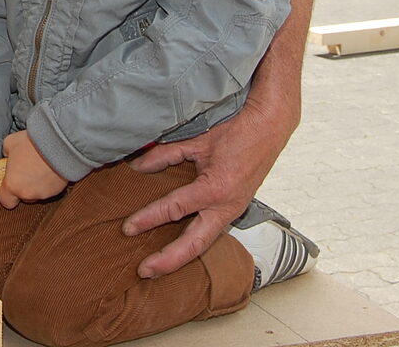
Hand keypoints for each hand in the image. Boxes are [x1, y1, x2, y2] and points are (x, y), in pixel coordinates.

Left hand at [0, 130, 65, 207]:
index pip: (6, 201)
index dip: (7, 194)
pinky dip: (50, 181)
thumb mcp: (10, 142)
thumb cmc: (33, 143)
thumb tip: (8, 155)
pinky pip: (51, 188)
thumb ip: (7, 153)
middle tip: (27, 170)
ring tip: (41, 167)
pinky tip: (50, 168)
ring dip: (38, 183)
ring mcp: (44, 193)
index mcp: (13, 184)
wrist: (58, 143)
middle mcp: (28, 193)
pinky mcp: (58, 190)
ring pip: (38, 193)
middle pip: (23, 197)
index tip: (10, 184)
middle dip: (24, 186)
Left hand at [122, 98, 290, 278]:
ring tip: (157, 267)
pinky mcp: (234, 209)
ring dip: (181, 257)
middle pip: (194, 245)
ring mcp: (233, 211)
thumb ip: (165, 155)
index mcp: (215, 189)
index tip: (128, 228)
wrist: (269, 127)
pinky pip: (212, 232)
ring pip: (204, 243)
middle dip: (168, 261)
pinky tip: (176, 248)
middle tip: (144, 271)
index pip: (175, 209)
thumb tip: (137, 166)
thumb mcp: (196, 140)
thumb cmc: (236, 131)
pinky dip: (193, 243)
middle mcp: (226, 207)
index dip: (148, 218)